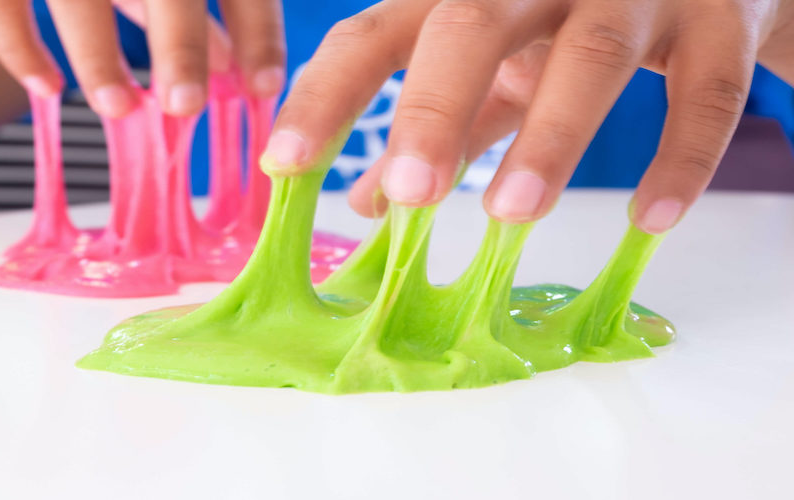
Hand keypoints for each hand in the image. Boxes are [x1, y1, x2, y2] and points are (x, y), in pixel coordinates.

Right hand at [0, 0, 285, 116]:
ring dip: (99, 56)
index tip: (266, 87)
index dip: (255, 27)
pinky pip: (0, 2)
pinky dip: (21, 48)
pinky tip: (47, 89)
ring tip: (120, 109)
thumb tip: (232, 71)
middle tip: (186, 106)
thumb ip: (189, 12)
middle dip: (180, 43)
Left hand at [262, 0, 793, 233]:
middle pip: (472, 23)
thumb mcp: (494, 67)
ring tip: (510, 216)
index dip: (327, 96)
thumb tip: (369, 206)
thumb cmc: (570, 21)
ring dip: (550, 138)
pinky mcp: (724, 20)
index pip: (376, 34)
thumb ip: (442, 129)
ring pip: (591, 54)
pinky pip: (706, 92)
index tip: (284, 166)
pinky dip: (681, 158)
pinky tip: (650, 220)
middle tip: (409, 193)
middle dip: (435, 107)